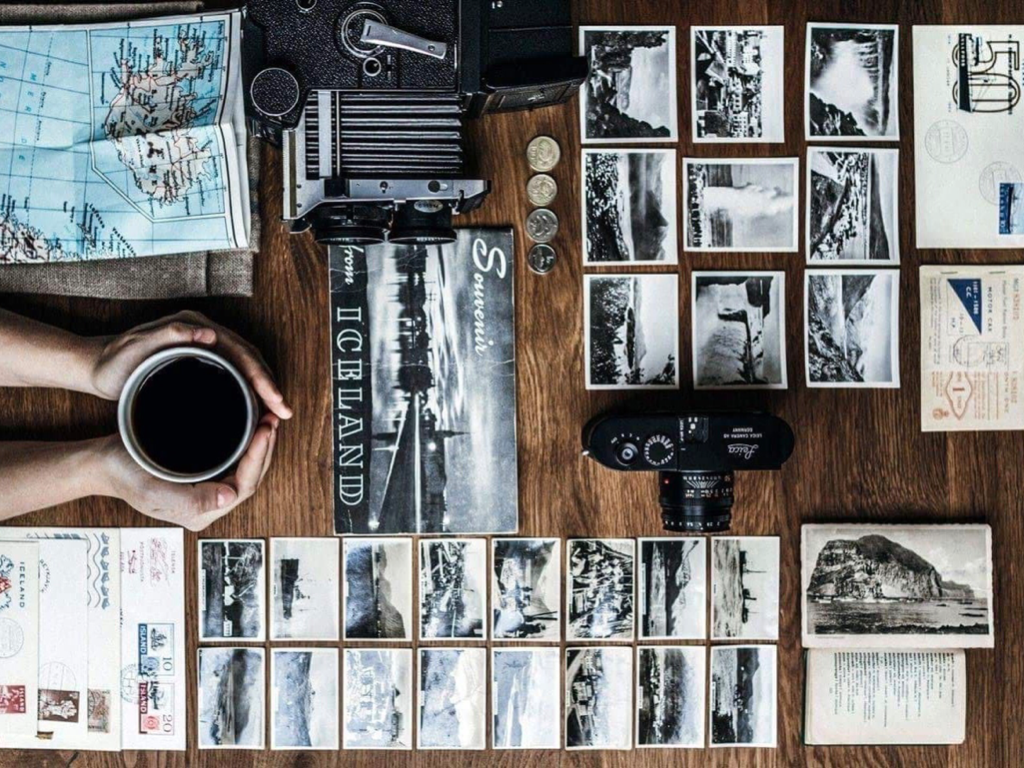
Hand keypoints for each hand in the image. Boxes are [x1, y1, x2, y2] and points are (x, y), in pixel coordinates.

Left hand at [86, 310, 292, 419]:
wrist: (95, 366)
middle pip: (247, 357)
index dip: (260, 375)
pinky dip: (248, 387)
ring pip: (244, 364)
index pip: (238, 350)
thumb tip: (209, 332)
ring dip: (263, 387)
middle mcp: (202, 331)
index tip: (274, 398)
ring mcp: (202, 344)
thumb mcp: (136, 348)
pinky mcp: (199, 359)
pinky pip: (232, 371)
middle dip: (269, 384)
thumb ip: (169, 334)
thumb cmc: (113, 362)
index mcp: (194, 326)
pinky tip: (254, 405)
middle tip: (283, 411)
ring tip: (277, 411)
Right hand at [95, 415, 279, 530]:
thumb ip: (190, 500)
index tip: (263, 432)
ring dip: (260, 444)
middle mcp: (210, 503)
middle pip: (251, 477)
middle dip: (265, 448)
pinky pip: (235, 457)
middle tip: (272, 418)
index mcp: (201, 513)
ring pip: (246, 467)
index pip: (243, 487)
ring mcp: (209, 488)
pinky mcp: (206, 472)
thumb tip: (228, 499)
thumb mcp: (152, 490)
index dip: (257, 459)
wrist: (103, 462)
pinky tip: (252, 422)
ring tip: (268, 418)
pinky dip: (247, 440)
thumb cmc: (123, 474)